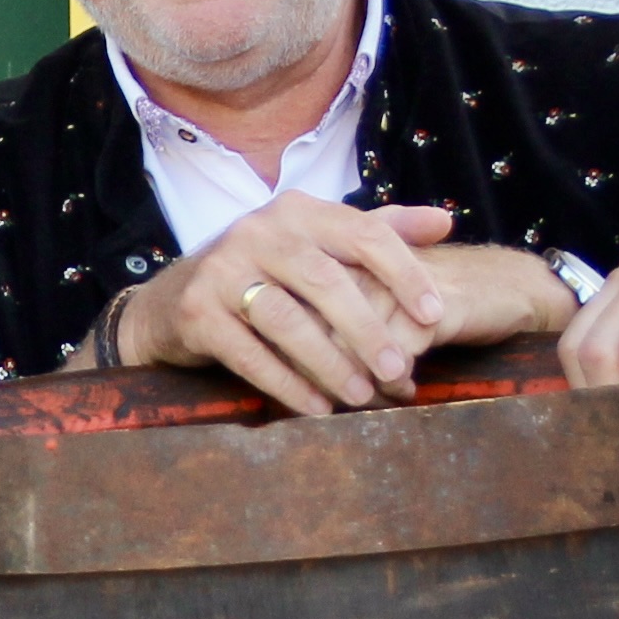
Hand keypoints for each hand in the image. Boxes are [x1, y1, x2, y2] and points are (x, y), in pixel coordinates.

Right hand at [107, 197, 465, 415]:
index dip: (404, 273)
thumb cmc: (262, 273)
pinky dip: (287, 384)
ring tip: (361, 395)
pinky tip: (317, 407)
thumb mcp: (316, 243)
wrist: (172, 301)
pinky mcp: (198, 312)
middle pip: (326, 280)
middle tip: (400, 370)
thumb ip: (378, 230)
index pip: (363, 232)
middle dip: (368, 330)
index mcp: (296, 211)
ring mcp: (223, 271)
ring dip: (329, 363)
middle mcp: (258, 232)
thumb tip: (445, 221)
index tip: (433, 315)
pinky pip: (249, 354)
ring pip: (287, 320)